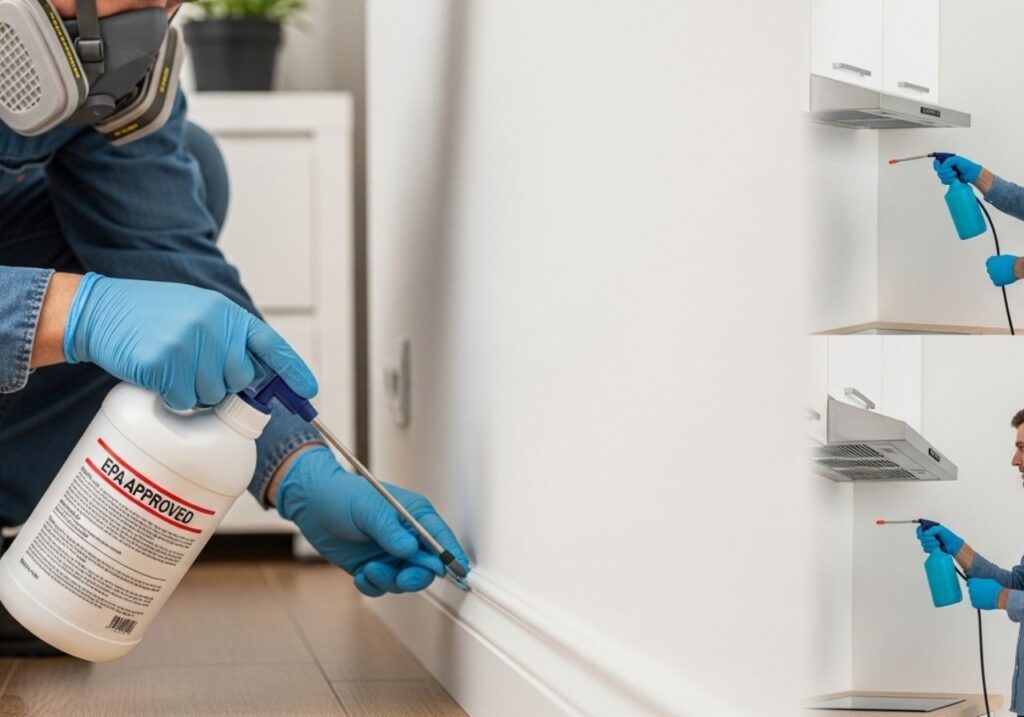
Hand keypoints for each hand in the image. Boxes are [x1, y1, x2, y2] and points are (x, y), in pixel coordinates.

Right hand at [64, 273, 316, 409]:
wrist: (101, 312)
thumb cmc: (151, 316)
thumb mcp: (197, 312)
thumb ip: (227, 337)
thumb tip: (255, 375)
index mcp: (226, 313)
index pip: (270, 345)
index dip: (293, 371)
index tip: (309, 393)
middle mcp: (213, 326)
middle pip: (239, 380)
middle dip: (221, 384)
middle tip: (193, 369)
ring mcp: (190, 344)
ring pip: (212, 395)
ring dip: (193, 392)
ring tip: (171, 366)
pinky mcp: (166, 363)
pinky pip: (185, 401)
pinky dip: (172, 398)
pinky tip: (157, 375)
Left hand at [277, 446, 469, 596]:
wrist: (311, 503)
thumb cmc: (341, 495)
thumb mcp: (368, 508)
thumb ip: (389, 530)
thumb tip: (409, 549)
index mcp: (413, 515)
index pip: (440, 536)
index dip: (451, 554)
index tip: (457, 570)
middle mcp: (406, 536)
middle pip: (426, 565)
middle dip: (416, 575)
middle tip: (402, 578)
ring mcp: (390, 553)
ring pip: (404, 580)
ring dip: (389, 580)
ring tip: (369, 570)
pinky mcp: (373, 566)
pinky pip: (382, 586)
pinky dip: (373, 586)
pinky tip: (361, 576)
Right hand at [917, 524, 964, 555]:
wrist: (953, 546)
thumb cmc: (949, 537)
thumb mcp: (941, 529)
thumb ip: (932, 530)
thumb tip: (924, 534)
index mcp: (929, 529)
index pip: (919, 529)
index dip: (919, 532)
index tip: (923, 535)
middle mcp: (927, 536)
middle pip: (920, 538)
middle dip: (928, 539)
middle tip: (936, 539)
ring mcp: (928, 542)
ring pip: (923, 544)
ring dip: (931, 544)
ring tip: (939, 543)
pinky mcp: (929, 549)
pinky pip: (925, 549)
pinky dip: (931, 549)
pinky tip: (937, 548)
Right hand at [934, 155, 982, 184]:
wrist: (971, 174)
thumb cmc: (966, 165)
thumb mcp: (956, 159)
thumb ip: (947, 161)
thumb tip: (942, 167)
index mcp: (947, 161)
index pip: (936, 163)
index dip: (936, 165)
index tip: (939, 165)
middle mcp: (946, 168)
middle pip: (938, 171)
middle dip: (945, 172)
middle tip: (953, 170)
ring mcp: (947, 174)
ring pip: (941, 177)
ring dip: (948, 176)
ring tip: (956, 175)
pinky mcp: (948, 180)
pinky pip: (943, 181)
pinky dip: (949, 180)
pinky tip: (954, 179)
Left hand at [967, 578, 1005, 609]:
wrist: (1000, 597)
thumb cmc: (996, 589)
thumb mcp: (988, 580)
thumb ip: (981, 581)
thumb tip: (980, 582)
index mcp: (973, 582)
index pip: (969, 582)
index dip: (972, 584)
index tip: (974, 586)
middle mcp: (971, 589)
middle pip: (971, 590)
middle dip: (975, 591)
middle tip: (983, 593)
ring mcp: (972, 596)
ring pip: (972, 597)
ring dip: (977, 597)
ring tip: (985, 597)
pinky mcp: (974, 603)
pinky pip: (974, 603)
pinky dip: (978, 603)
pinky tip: (984, 602)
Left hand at [987, 255, 1019, 286]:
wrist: (1017, 268)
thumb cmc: (1013, 262)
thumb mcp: (1004, 258)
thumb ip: (999, 262)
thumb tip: (999, 265)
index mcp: (991, 261)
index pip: (989, 263)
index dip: (994, 265)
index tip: (997, 266)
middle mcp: (989, 268)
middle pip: (990, 270)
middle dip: (995, 271)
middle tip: (1002, 271)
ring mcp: (992, 276)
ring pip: (993, 277)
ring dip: (998, 276)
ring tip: (1006, 274)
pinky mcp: (996, 282)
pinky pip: (996, 282)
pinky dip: (1000, 281)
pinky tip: (1006, 279)